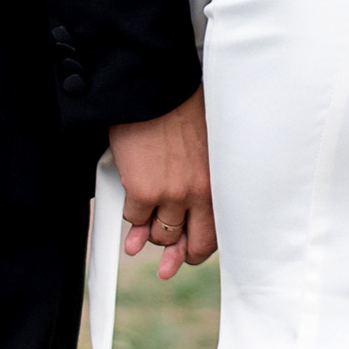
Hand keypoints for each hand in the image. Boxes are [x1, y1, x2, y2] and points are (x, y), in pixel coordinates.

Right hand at [108, 88, 213, 277]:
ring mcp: (170, 195)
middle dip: (176, 255)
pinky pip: (133, 218)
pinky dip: (129, 213)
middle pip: (192, 244)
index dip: (198, 248)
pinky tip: (129, 203)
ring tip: (142, 225)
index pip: (216, 232)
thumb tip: (186, 209)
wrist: (154, 88)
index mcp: (219, 182)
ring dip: (150, 231)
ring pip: (159, 234)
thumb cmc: (180, 109)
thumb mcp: (205, 147)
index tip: (187, 255)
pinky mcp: (142, 191)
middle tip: (166, 260)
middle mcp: (199, 193)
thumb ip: (200, 181)